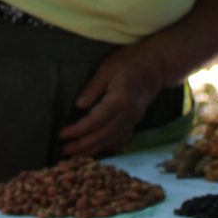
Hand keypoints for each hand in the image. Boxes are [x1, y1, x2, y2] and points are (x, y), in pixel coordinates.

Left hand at [59, 42, 169, 157]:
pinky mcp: (136, 120)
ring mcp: (134, 119)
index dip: (78, 131)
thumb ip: (93, 88)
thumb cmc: (129, 62)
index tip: (62, 135)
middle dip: (82, 146)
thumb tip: (79, 105)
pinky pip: (121, 138)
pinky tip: (96, 150)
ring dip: (93, 150)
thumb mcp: (107, 69)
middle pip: (103, 136)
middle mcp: (128, 114)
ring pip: (112, 140)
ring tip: (75, 156)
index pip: (95, 121)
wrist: (156, 65)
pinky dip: (107, 147)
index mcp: (120, 100)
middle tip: (64, 151)